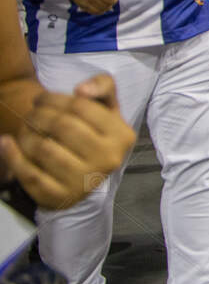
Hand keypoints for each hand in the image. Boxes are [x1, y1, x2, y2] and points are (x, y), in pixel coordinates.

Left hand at [1, 75, 133, 210]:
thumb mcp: (105, 107)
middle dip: (38, 115)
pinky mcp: (61, 197)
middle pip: (62, 126)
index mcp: (122, 136)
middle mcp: (108, 160)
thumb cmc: (92, 133)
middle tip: (30, 114)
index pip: (81, 106)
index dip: (54, 98)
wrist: (83, 175)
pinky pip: (30, 174)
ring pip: (43, 149)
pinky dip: (13, 156)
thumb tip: (82, 90)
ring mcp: (85, 181)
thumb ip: (102, 86)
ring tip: (25, 129)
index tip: (40, 99)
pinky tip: (8, 143)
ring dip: (25, 134)